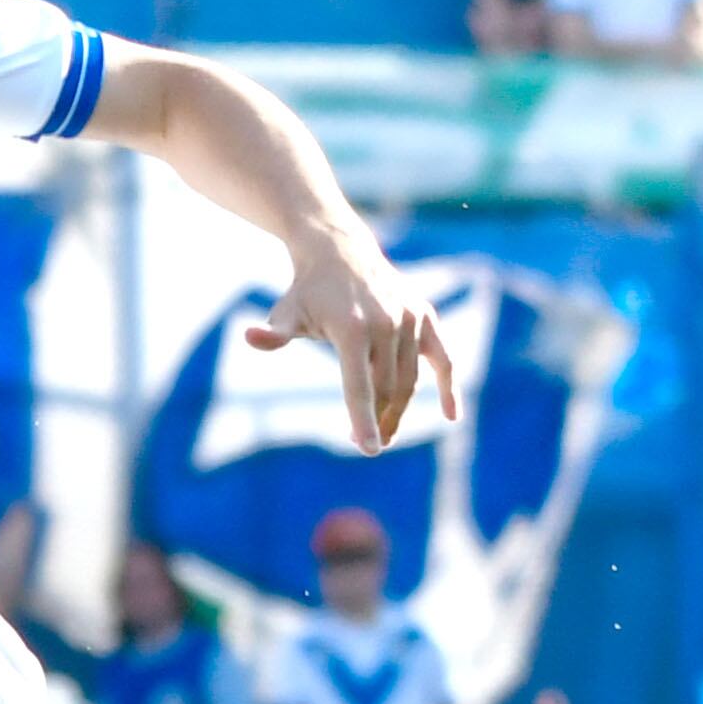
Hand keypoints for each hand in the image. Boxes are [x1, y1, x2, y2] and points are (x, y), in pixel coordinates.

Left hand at [242, 235, 458, 455]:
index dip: (363, 420)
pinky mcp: (426, 317)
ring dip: (398, 410)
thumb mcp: (286, 312)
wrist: (341, 253)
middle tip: (367, 444)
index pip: (360, 386)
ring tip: (384, 432)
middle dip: (377, 420)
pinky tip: (452, 415)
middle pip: (386, 388)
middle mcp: (387, 323)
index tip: (368, 450)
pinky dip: (449, 386)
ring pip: (410, 379)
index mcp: (353, 328)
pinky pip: (443, 358)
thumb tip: (250, 337)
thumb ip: (274, 334)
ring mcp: (410, 320)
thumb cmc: (308, 292)